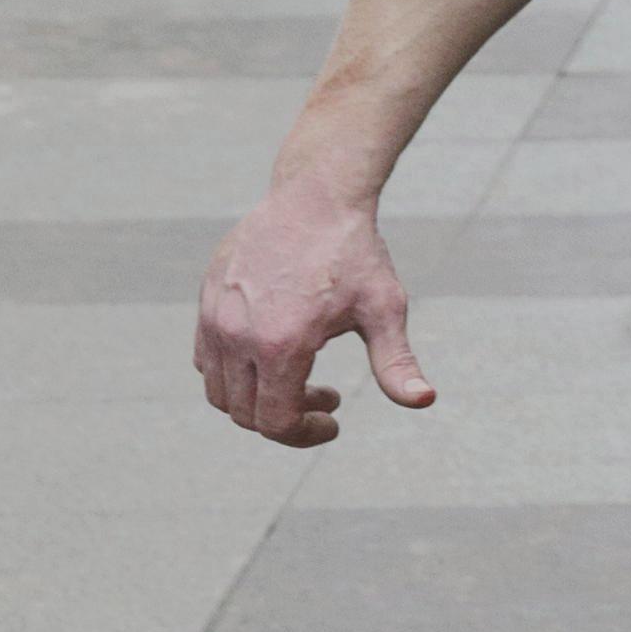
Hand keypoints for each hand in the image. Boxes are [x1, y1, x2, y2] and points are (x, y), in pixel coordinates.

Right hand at [195, 178, 431, 446]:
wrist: (315, 198)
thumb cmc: (355, 254)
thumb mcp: (385, 309)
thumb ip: (396, 362)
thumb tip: (425, 400)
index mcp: (281, 344)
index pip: (275, 421)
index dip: (305, 433)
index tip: (334, 419)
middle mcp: (237, 335)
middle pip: (245, 414)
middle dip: (286, 420)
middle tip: (326, 398)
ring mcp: (214, 319)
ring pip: (219, 392)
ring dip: (257, 400)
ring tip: (300, 378)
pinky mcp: (205, 302)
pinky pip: (206, 360)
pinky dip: (234, 374)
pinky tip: (273, 356)